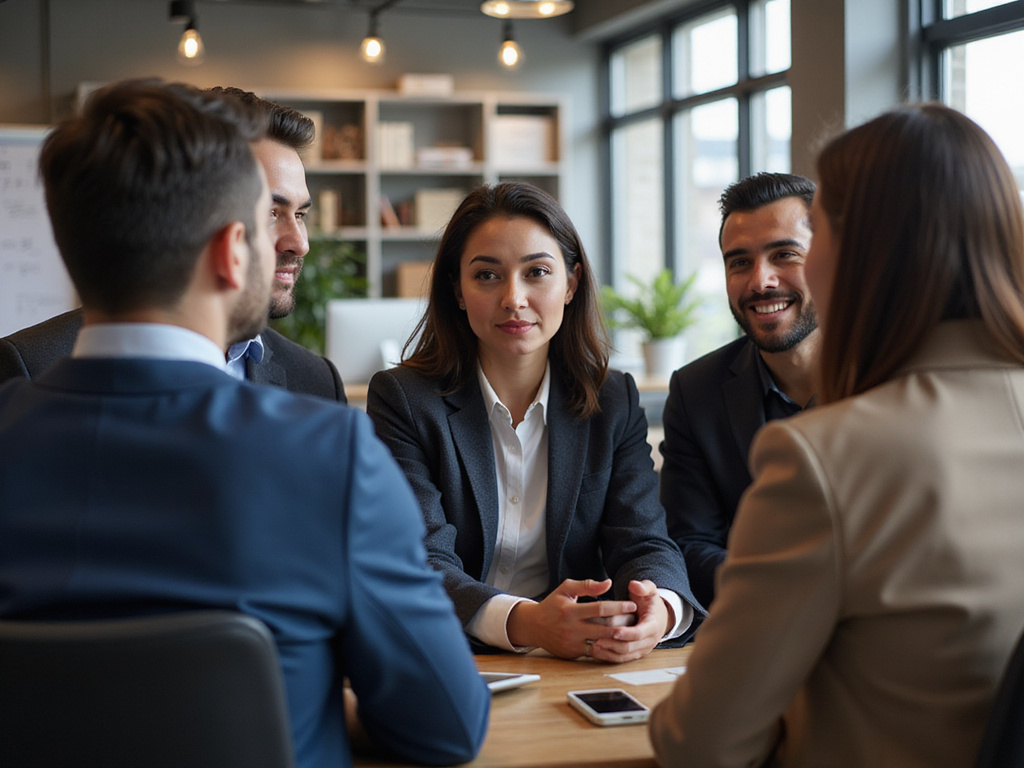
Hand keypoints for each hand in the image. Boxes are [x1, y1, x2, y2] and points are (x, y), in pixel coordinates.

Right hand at [506, 578, 636, 659]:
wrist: (533, 626)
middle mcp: (571, 628)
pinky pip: (594, 652)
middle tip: (637, 619)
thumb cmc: (552, 605)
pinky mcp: (573, 653)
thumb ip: (587, 586)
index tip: (633, 604)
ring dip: (618, 638)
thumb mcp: (566, 589)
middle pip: (604, 628)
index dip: (619, 607)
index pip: (601, 609)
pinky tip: (618, 643)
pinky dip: (607, 648)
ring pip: (602, 642)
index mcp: (570, 610)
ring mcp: (572, 643)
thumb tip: (608, 583)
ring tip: (632, 631)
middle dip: (623, 624)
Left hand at [590, 580, 671, 662]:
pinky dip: (609, 656)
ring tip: (593, 645)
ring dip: (609, 652)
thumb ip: (643, 587)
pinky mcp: (635, 654)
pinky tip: (595, 651)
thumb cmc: (650, 602)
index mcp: (653, 625)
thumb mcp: (650, 591)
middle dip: (613, 645)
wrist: (659, 617)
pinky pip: (622, 659)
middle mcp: (649, 640)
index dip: (627, 633)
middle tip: (597, 640)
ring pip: (625, 656)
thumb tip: (634, 585)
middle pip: (630, 647)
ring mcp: (642, 649)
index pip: (639, 633)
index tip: (614, 631)